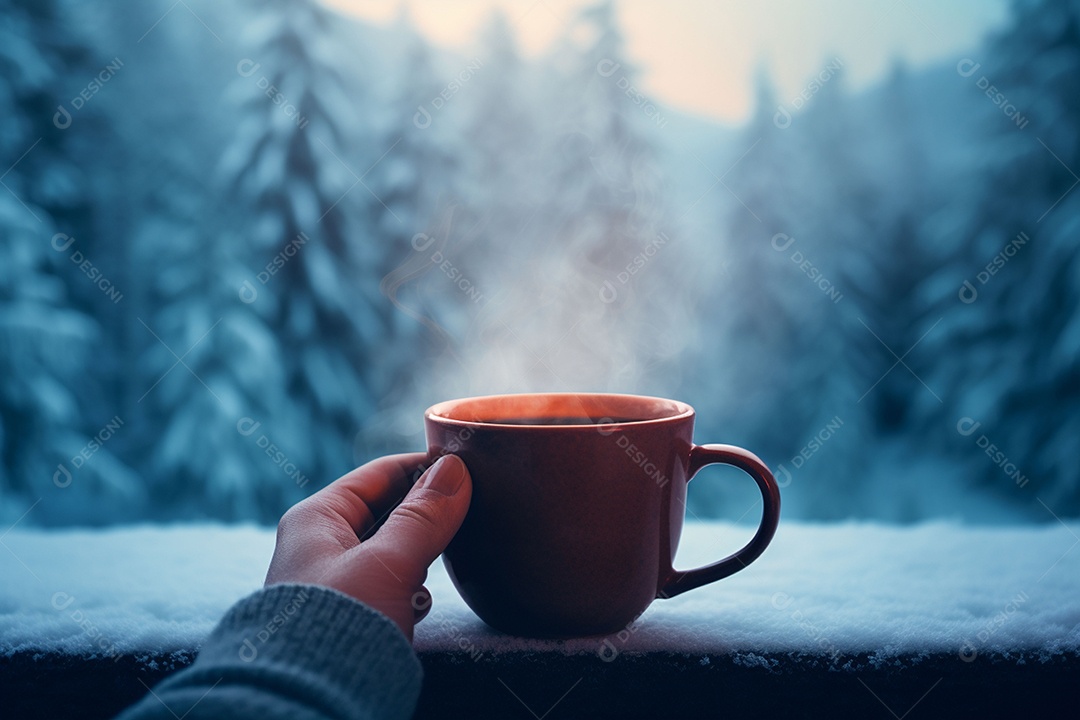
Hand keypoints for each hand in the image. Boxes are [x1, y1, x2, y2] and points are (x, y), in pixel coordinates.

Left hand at [265, 453, 471, 640]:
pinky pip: (389, 585)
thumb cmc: (340, 627)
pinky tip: (422, 601)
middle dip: (426, 511)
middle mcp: (320, 545)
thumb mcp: (389, 563)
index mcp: (317, 519)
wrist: (309, 703)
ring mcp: (334, 582)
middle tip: (471, 509)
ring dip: (420, 551)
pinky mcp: (349, 615)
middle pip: (386, 510)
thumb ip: (424, 516)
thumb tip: (456, 470)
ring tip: (450, 553)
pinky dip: (409, 586)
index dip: (423, 467)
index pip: (379, 474)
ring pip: (390, 548)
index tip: (467, 467)